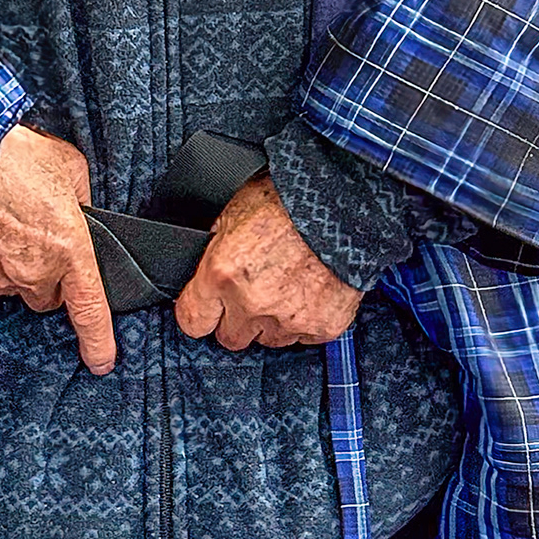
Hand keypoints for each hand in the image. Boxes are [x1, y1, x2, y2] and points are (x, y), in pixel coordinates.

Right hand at [0, 125, 115, 374]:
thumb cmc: (13, 154)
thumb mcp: (69, 166)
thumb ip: (82, 197)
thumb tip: (80, 208)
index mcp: (68, 250)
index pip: (89, 309)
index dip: (98, 340)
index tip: (101, 362)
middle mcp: (31, 272)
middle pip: (46, 297)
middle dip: (46, 278)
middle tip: (35, 240)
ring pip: (8, 286)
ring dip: (8, 264)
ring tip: (0, 223)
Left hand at [176, 173, 362, 352]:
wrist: (346, 200)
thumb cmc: (291, 198)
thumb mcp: (234, 211)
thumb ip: (215, 250)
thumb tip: (203, 268)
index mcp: (222, 273)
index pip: (192, 321)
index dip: (201, 311)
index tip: (209, 305)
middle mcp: (252, 303)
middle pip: (230, 338)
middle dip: (237, 317)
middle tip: (254, 290)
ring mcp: (289, 319)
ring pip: (269, 340)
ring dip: (273, 321)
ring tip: (288, 286)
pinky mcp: (322, 326)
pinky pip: (305, 337)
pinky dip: (307, 319)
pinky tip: (312, 291)